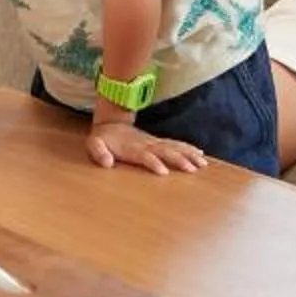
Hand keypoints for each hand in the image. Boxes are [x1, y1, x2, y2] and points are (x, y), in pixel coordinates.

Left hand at [86, 112, 203, 174]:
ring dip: (188, 154)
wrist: (110, 123)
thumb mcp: (93, 144)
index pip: (145, 156)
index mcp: (132, 148)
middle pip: (165, 151)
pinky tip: (200, 154)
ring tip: (202, 163)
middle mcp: (146, 144)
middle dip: (179, 159)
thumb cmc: (103, 138)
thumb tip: (106, 163)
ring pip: (174, 147)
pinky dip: (189, 148)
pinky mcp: (158, 142)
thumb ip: (99, 152)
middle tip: (192, 169)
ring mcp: (154, 142)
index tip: (164, 173)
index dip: (153, 163)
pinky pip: (176, 144)